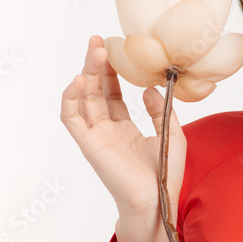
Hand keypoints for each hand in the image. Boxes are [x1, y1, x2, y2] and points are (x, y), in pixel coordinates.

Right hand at [59, 34, 186, 218]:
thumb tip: (148, 89)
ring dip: (87, 73)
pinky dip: (71, 98)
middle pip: (96, 91)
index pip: (113, 94)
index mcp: (124, 130)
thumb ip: (160, 110)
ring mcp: (96, 137)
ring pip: (83, 98)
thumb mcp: (171, 135)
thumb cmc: (164, 176)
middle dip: (97, 65)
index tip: (117, 49)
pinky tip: (81, 79)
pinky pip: (72, 118)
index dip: (113, 72)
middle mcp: (107, 131)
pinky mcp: (89, 145)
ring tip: (96, 52)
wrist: (156, 201)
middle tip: (100, 40)